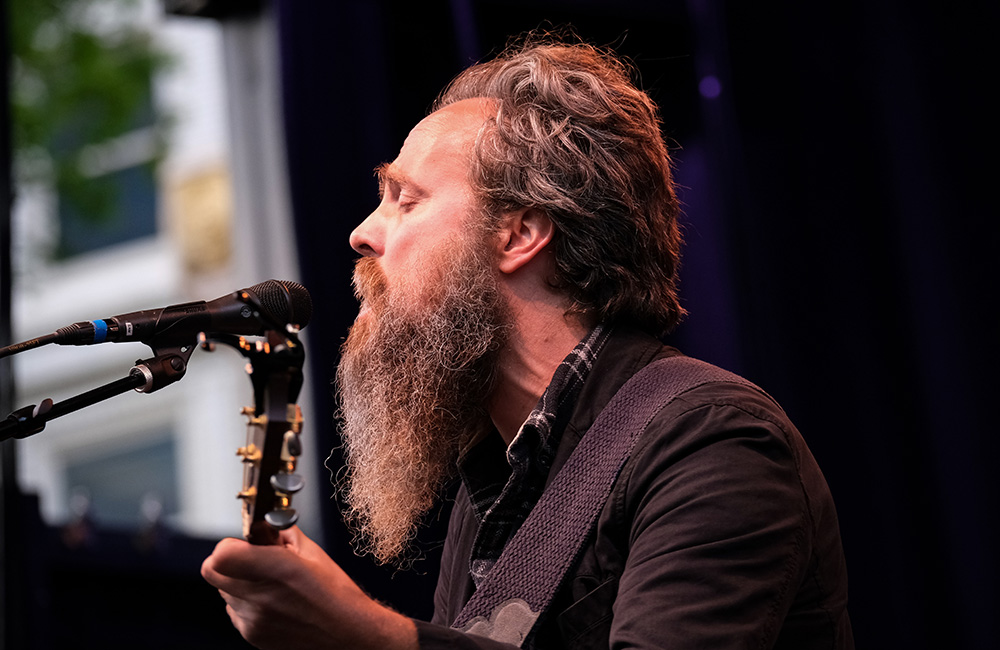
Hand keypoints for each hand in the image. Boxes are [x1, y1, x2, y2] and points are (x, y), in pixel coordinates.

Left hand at [201, 526, 416, 649]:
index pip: (221, 555)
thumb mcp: (312, 552)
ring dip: (237, 582)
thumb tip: (261, 525)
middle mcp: (260, 598)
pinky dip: (246, 602)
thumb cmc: (336, 594)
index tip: (244, 543)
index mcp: (277, 570)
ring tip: (269, 583)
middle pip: (213, 571)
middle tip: (252, 559)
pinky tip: (272, 601)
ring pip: (223, 591)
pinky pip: (234, 610)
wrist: (348, 634)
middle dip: (228, 560)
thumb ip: (280, 534)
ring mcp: (253, 620)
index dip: (229, 545)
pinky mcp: (252, 635)